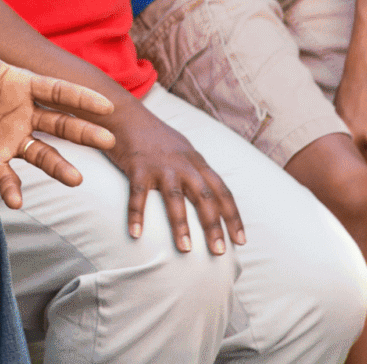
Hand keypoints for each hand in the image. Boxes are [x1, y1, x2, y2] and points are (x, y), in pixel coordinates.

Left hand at [0, 0, 115, 208]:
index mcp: (19, 85)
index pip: (57, 90)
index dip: (81, 98)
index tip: (107, 104)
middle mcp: (21, 114)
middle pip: (61, 124)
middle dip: (84, 132)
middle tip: (109, 140)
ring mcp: (9, 140)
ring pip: (43, 154)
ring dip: (60, 166)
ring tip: (75, 179)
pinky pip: (8, 178)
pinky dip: (13, 189)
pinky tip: (17, 200)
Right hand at [109, 103, 245, 254]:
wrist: (126, 115)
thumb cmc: (155, 137)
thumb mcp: (183, 150)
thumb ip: (196, 171)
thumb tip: (209, 197)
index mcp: (197, 162)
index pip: (222, 191)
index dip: (233, 216)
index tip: (240, 240)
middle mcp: (183, 164)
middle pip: (204, 197)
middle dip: (213, 225)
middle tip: (219, 252)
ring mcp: (160, 165)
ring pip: (175, 198)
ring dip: (181, 225)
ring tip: (186, 249)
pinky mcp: (137, 166)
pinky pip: (138, 194)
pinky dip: (137, 215)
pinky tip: (136, 233)